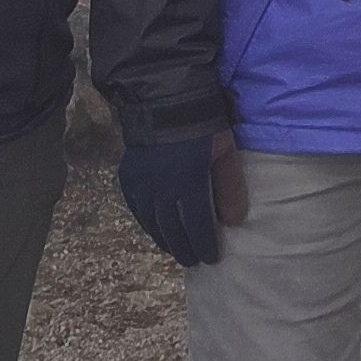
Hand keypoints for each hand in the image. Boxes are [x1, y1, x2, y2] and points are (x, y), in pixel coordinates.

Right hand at [118, 128, 233, 266]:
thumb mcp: (225, 152)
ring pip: (154, 224)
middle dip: (186, 249)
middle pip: (174, 230)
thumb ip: (230, 187)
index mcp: (189, 183)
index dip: (205, 245)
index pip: (198, 226)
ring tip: (178, 251)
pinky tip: (158, 232)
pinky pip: (138, 211)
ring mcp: (141, 185)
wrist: (165, 100)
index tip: (213, 258)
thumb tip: (232, 222)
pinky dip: (149, 225)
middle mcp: (161, 190)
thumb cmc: (204, 125)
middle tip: (195, 260)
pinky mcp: (128, 179)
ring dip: (167, 241)